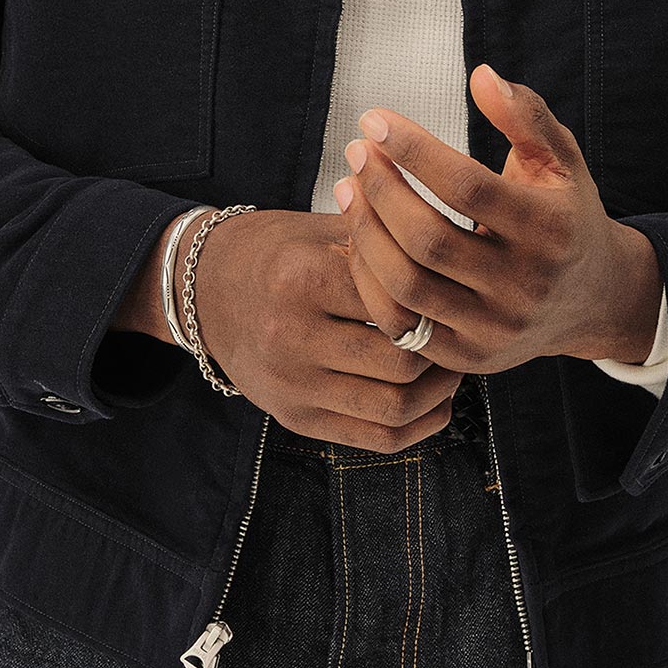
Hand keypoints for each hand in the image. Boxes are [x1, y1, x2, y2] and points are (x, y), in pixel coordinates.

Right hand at [186, 208, 461, 450]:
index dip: (436, 295)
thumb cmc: (275, 251)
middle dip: (443, 349)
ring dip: (439, 392)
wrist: (204, 291)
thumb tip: (454, 239)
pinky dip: (418, 425)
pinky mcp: (294, 418)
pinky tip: (434, 399)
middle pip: (401, 360)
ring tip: (452, 364)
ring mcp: (291, 386)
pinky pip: (375, 439)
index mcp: (300, 277)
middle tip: (463, 331)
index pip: (396, 298)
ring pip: (394, 407)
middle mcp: (291, 336)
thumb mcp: (320, 228)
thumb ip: (382, 237)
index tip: (458, 288)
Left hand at [332, 65, 662, 371]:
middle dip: (381, 189)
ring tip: (347, 188)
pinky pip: (400, 325)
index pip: (468, 187)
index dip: (414, 150)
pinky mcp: (468, 358)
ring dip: (365, 232)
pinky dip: (368, 279)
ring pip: (408, 285)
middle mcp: (525, 286)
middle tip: (355, 152)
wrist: (592, 300)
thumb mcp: (561, 159)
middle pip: (430, 238)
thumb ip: (525, 115)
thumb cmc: (565, 213)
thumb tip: (481, 75)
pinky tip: (357, 236)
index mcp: (552, 230)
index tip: (373, 119)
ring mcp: (495, 329)